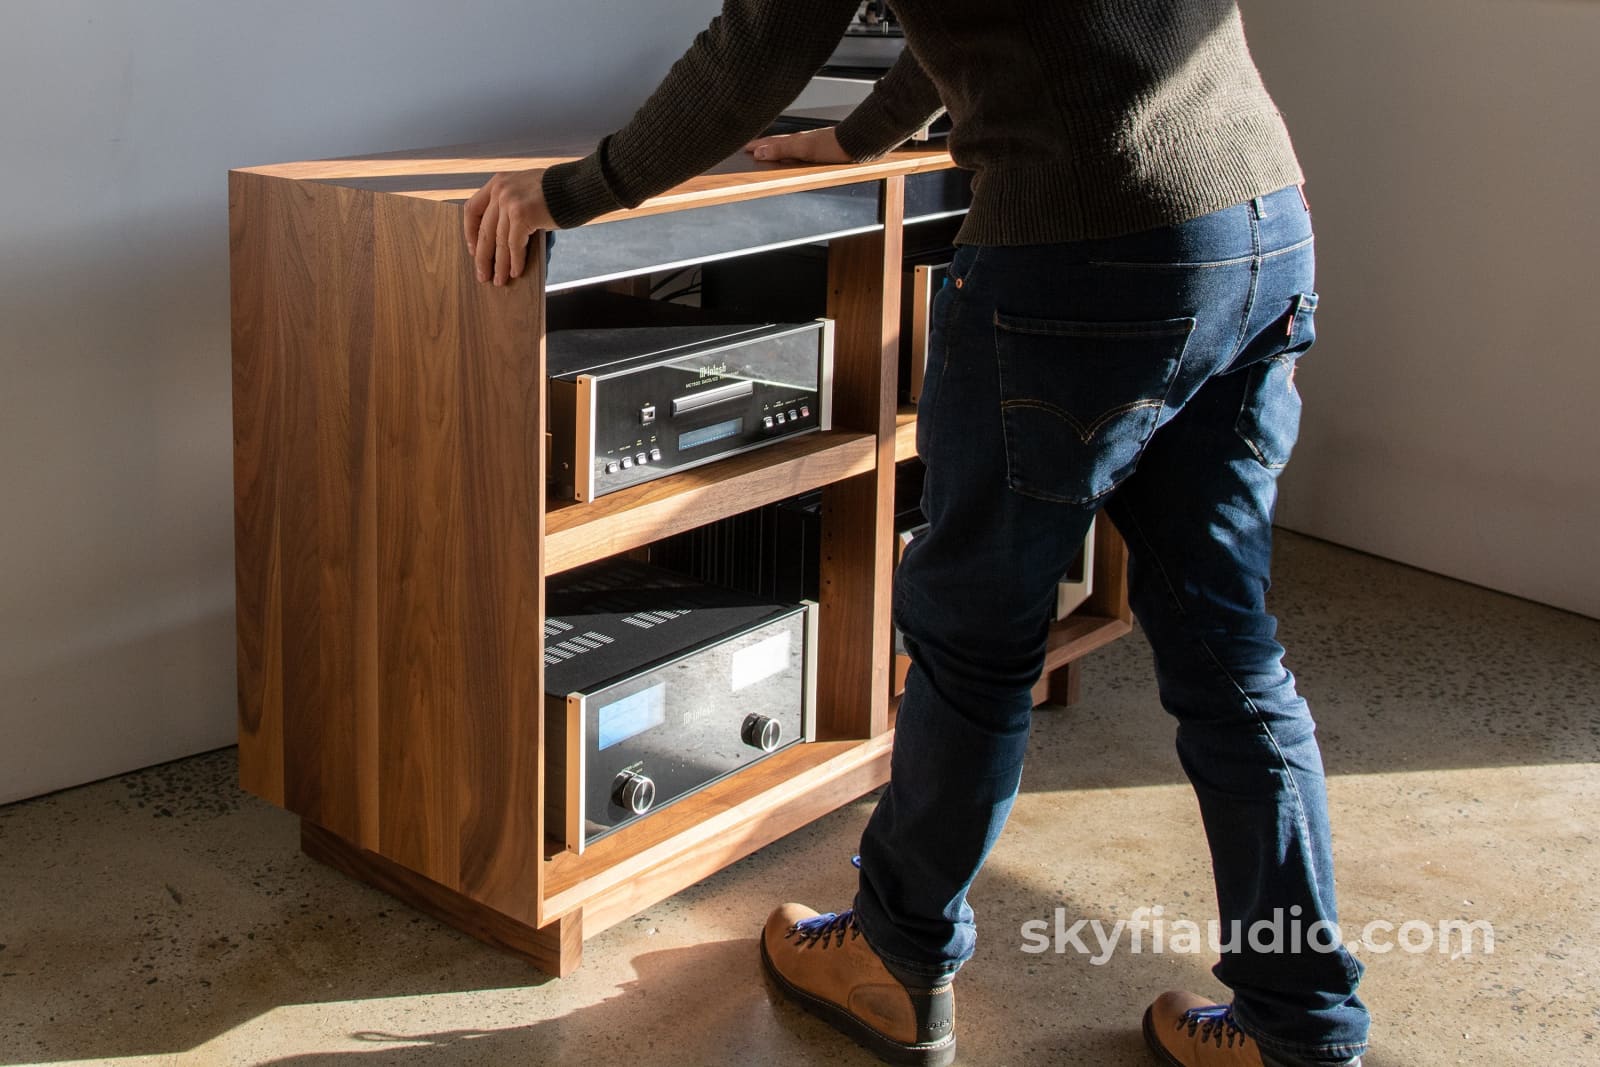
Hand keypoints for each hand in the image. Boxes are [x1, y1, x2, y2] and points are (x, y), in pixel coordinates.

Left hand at [462, 168, 554, 285]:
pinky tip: (516, 273)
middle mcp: (500, 190)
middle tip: (483, 274)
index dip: (470, 232)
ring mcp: (509, 201)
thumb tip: (505, 245)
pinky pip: (514, 245)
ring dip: (500, 265)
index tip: (473, 250)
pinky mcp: (522, 214)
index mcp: (498, 182)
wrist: (578, 185)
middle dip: (483, 257)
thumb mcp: (527, 192)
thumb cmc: (557, 192)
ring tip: (499, 281)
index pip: (473, 209)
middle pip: (484, 230)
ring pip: (499, 241)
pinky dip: (516, 261)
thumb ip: (512, 207)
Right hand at [744, 128, 850, 164]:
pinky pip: (799, 152)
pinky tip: (794, 158)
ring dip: (776, 149)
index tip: (744, 147)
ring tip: (768, 153)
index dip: (756, 145)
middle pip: (777, 143)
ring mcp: (811, 145)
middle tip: (751, 148)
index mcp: (794, 139)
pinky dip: (791, 154)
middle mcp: (801, 141)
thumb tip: (759, 152)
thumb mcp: (804, 149)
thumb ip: (782, 149)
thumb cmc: (834, 146)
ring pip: (788, 147)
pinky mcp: (821, 151)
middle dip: (763, 145)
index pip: (770, 142)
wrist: (858, 143)